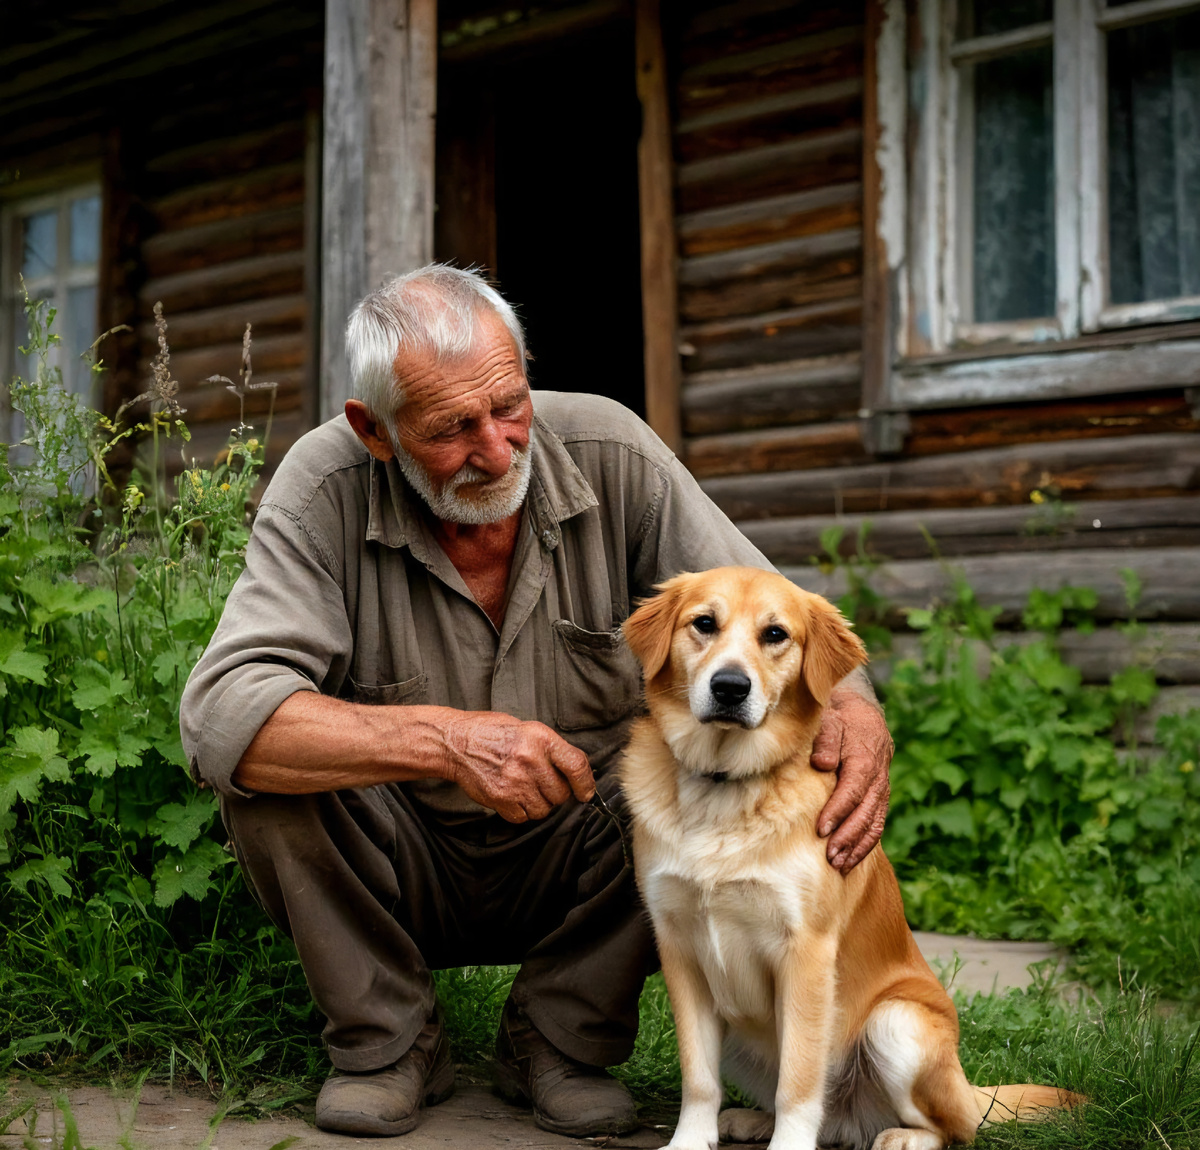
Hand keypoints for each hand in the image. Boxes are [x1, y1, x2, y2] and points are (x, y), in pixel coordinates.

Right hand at [440, 712, 594, 821]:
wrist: (456, 742)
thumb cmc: (492, 732)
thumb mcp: (527, 729)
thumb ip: (551, 749)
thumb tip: (574, 771)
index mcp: (541, 738)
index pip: (577, 765)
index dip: (586, 784)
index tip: (586, 793)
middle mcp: (530, 759)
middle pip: (561, 794)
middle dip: (555, 793)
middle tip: (541, 783)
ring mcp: (515, 781)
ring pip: (543, 810)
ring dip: (538, 804)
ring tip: (525, 789)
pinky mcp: (500, 798)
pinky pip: (523, 818)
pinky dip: (520, 812)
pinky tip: (512, 796)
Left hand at [811, 688, 892, 872]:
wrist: (864, 717)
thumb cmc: (840, 719)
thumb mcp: (831, 720)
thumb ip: (826, 739)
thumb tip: (823, 763)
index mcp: (864, 760)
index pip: (852, 791)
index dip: (838, 812)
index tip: (821, 829)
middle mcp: (877, 779)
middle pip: (865, 813)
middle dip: (848, 837)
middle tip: (830, 856)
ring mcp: (881, 791)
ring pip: (874, 823)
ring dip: (857, 846)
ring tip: (838, 865)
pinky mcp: (879, 799)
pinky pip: (876, 825)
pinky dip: (865, 845)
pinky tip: (849, 861)